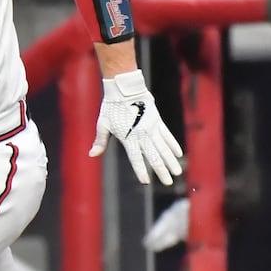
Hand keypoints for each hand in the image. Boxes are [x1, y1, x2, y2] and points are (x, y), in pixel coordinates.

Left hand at [89, 69, 182, 185]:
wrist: (125, 88)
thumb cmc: (111, 107)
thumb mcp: (103, 124)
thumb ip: (100, 141)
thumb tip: (92, 155)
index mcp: (128, 137)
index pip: (135, 158)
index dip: (141, 170)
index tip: (146, 181)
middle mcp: (142, 134)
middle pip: (154, 156)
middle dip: (161, 170)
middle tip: (168, 182)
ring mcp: (151, 128)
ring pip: (163, 148)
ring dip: (170, 161)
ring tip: (177, 172)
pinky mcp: (157, 121)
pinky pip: (167, 135)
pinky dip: (173, 145)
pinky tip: (178, 154)